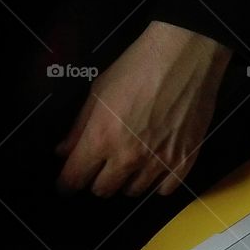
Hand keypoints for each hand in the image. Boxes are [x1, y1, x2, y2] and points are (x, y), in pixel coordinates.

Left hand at [56, 21, 231, 197]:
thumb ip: (79, 126)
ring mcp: (159, 162)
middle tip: (99, 168)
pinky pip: (165, 190)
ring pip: (133, 192)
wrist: (184, 58)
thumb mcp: (98, 92)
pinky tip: (153, 168)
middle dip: (95, 181)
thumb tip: (64, 150)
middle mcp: (129, 157)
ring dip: (126, 181)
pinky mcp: (184, 161)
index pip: (75, 177)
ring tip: (128, 164)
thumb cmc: (138, 68)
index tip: (66, 184)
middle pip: (103, 190)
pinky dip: (156, 183)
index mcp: (102, 137)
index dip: (66, 184)